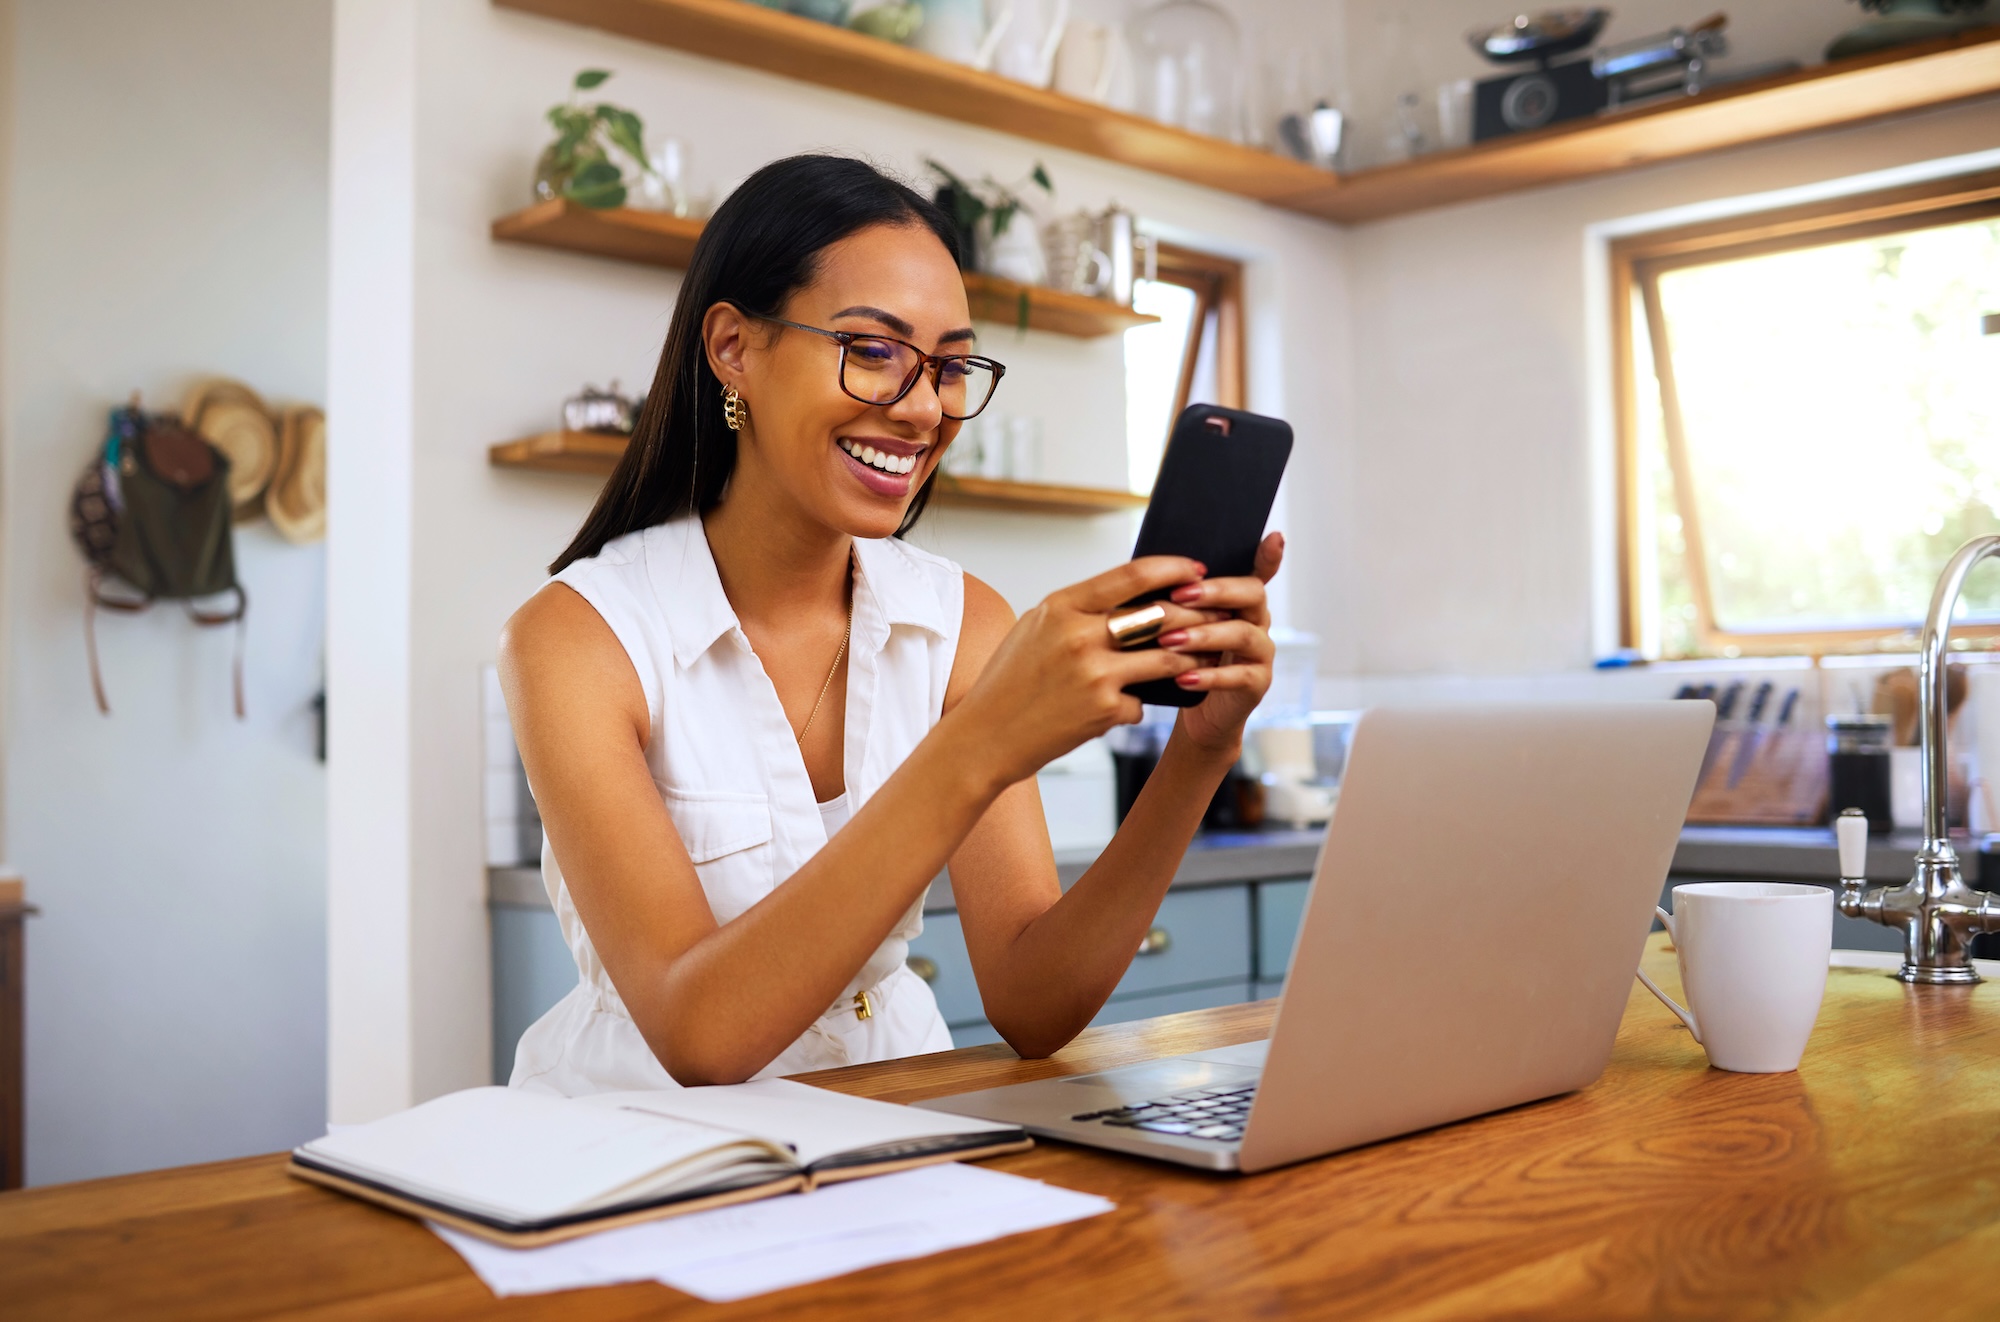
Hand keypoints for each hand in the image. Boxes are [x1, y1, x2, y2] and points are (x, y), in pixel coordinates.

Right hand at [952, 556, 1229, 787]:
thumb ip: (1078, 610)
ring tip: (1198, 659)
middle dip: (1195, 615)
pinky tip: (1123, 709)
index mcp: (1062, 606)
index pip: (1132, 575)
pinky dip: (1137, 705)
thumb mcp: (1035, 629)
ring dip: (1187, 659)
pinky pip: (1142, 701)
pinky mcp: (1105, 710)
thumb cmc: (1008, 681)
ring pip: (1166, 658)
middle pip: (1160, 615)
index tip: (1195, 570)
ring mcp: (1095, 673)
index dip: (1172, 570)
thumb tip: (1127, 596)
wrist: (985, 736)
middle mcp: (1080, 635)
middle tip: (1216, 615)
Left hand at [1159, 532, 1283, 752]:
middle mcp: (1257, 621)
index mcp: (1239, 600)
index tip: (1274, 537)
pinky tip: (1183, 677)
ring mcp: (1261, 652)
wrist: (1195, 711)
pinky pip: (1240, 676)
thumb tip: (1143, 570)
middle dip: (1216, 592)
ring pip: (1242, 634)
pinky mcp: (1257, 683)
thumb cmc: (1182, 659)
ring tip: (1171, 641)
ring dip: (1205, 635)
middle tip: (1180, 596)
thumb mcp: (1177, 624)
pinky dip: (1210, 676)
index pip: (1259, 571)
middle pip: (1252, 594)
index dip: (1269, 556)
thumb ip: (1176, 600)